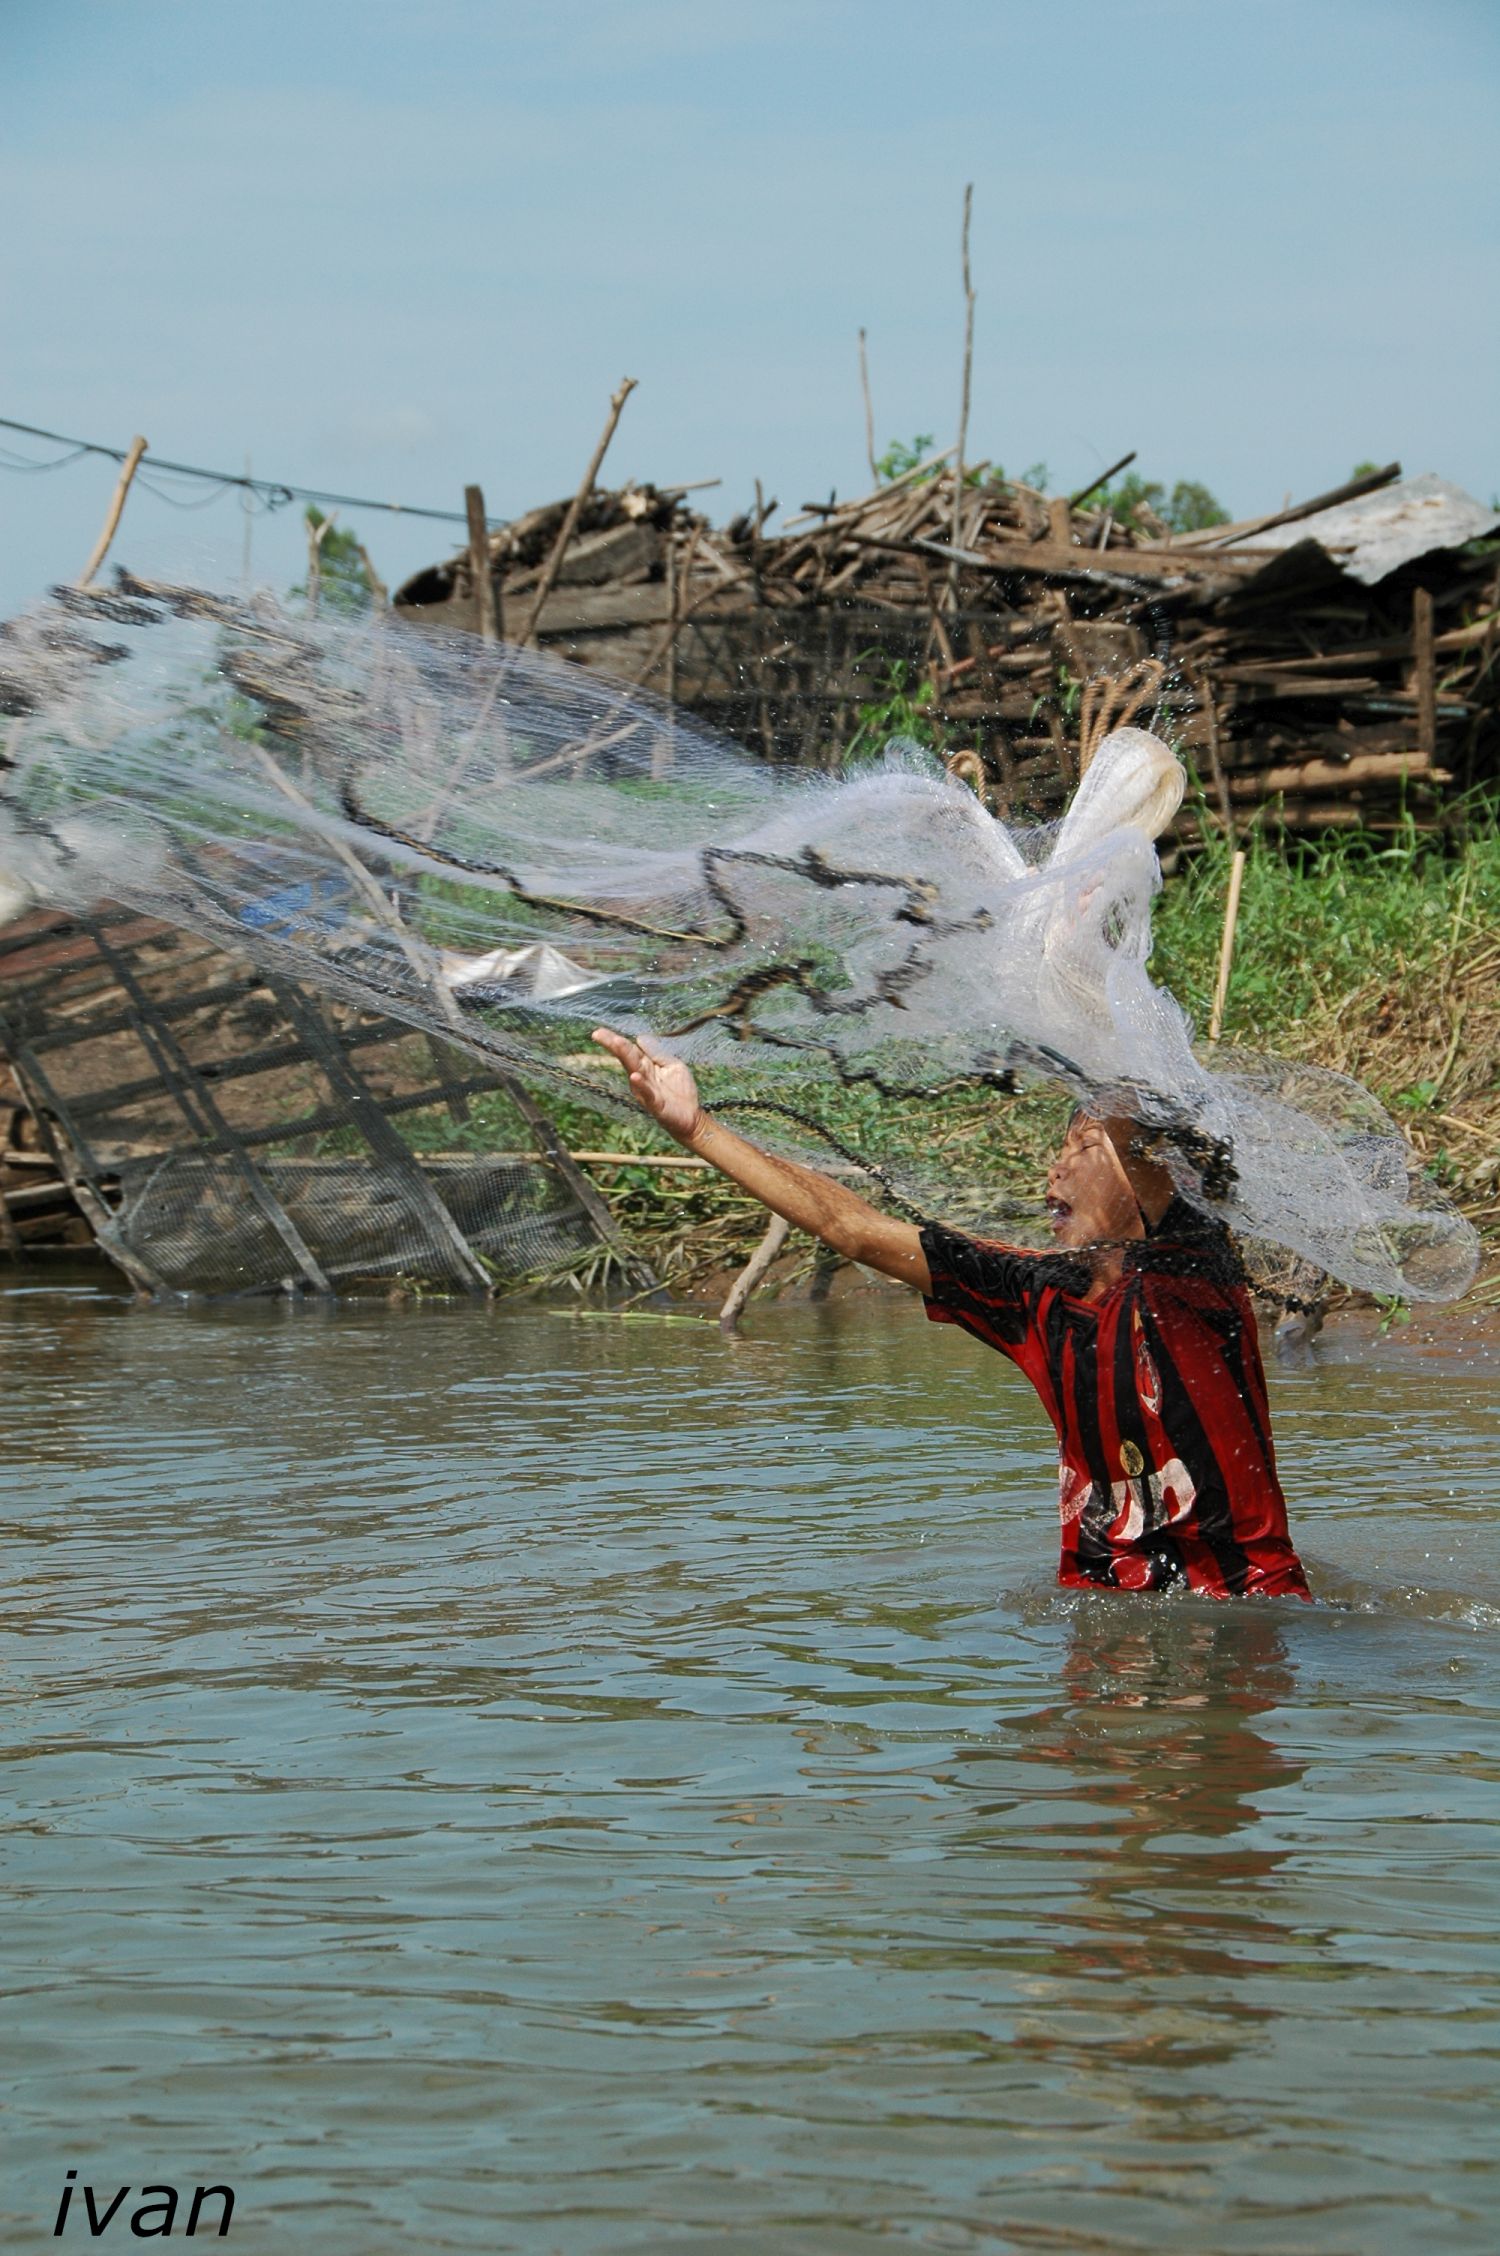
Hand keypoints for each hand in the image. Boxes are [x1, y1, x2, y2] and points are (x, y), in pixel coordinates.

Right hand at [591, 1026, 703, 1145]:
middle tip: (598, 1033)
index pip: (629, 1050)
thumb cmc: (680, 1091)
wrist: (691, 1117)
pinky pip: (647, 1093)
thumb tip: (639, 1037)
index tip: (598, 1031)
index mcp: (646, 1067)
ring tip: (617, 1044)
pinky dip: (641, 1084)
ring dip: (626, 1057)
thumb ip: (657, 1052)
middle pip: (627, 1058)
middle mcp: (642, 1078)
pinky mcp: (656, 1104)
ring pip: (634, 1071)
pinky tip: (635, 1076)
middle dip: (614, 1044)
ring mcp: (646, 1091)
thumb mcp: (672, 1065)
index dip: (615, 1040)